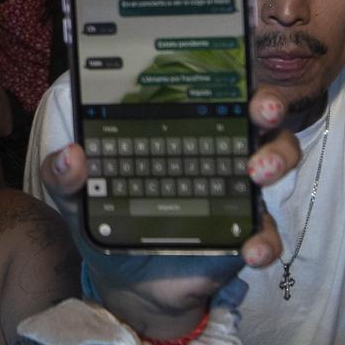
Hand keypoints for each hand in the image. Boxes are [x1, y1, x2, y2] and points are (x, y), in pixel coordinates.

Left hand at [38, 88, 301, 335]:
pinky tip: (249, 249)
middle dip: (268, 103)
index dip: (227, 70)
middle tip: (261, 111)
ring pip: (277, 158)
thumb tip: (69, 155)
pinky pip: (269, 231)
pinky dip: (265, 240)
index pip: (209, 89)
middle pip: (258, 113)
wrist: (129, 284)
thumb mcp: (79, 201)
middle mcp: (218, 149)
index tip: (233, 60)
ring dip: (276, 157)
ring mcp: (238, 190)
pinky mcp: (247, 232)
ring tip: (255, 173)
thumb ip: (67, 179)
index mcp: (180, 130)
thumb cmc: (111, 222)